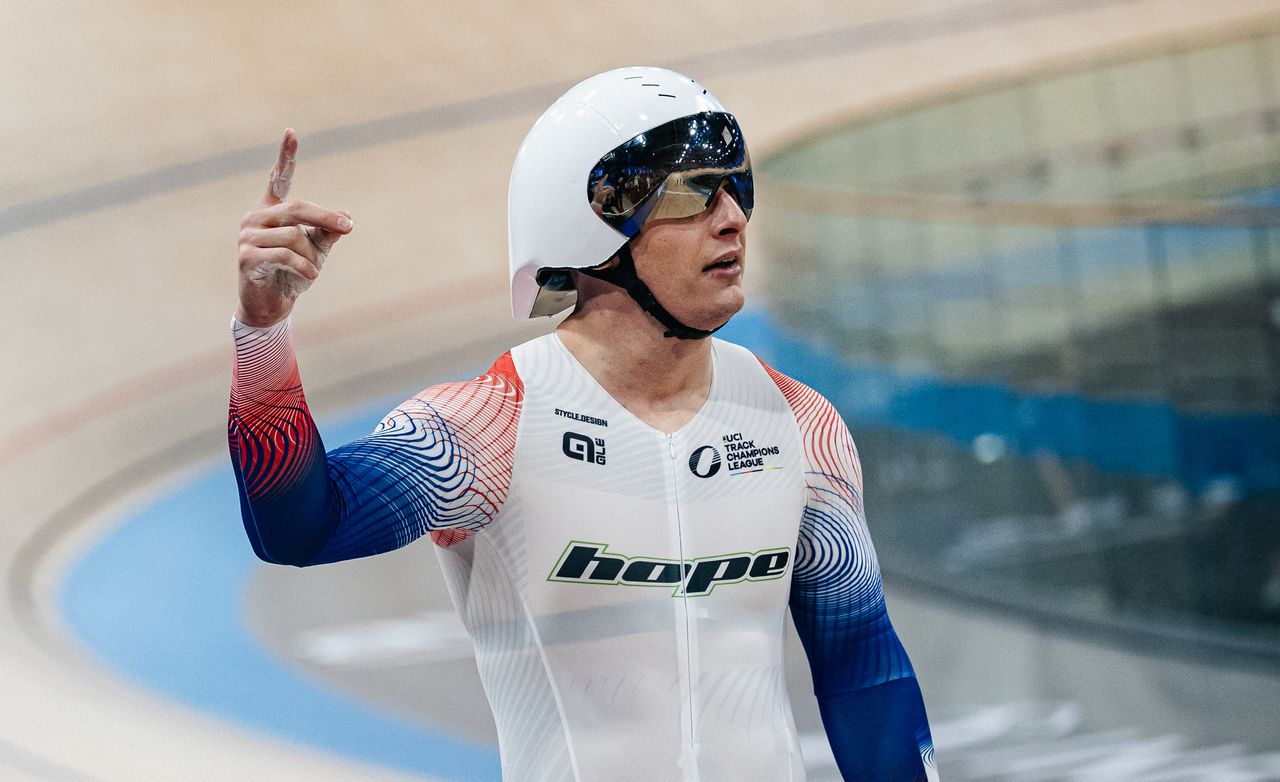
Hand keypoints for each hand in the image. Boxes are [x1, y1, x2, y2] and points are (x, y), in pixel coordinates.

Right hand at [235, 129, 352, 326]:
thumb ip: (328, 232)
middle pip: (298, 208)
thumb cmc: (293, 274)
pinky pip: (284, 255)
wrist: (270, 306)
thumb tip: (346, 218)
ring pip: (294, 236)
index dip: (285, 155)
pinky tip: (311, 276)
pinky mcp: (247, 256)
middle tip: (348, 228)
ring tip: (313, 271)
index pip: (279, 179)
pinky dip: (304, 266)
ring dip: (312, 257)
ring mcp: (247, 236)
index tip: (291, 132)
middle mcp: (256, 217)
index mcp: (271, 210)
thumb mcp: (317, 251)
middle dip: (327, 218)